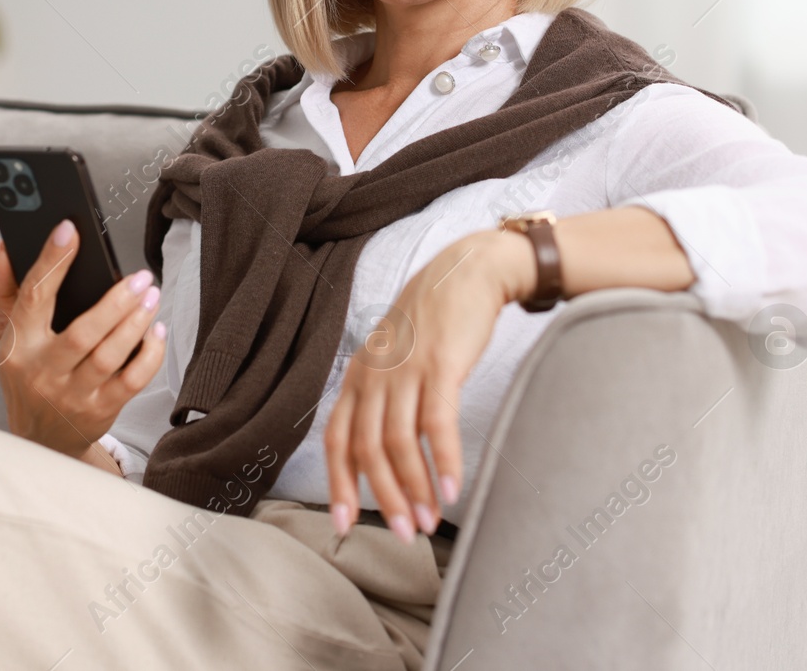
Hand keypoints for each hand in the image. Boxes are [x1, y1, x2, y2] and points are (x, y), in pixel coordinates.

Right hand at [0, 219, 167, 458]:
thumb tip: (5, 247)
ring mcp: (73, 394)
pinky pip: (132, 381)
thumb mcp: (5, 335)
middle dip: (115, 301)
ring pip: (110, 356)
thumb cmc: (26, 375)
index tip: (70, 229)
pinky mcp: (101, 410)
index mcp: (18, 345)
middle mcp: (43, 372)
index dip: (51, 261)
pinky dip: (150, 354)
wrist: (40, 439)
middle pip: (82, 333)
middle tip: (140, 275)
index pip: (32, 297)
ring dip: (136, 322)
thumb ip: (4, 290)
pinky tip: (157, 331)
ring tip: (152, 295)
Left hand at [323, 229, 534, 541]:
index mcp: (358, 376)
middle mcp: (373, 374)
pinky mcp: (440, 365)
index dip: (338, 484)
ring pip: (398, 442)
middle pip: (366, 449)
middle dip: (383, 498)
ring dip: (413, 489)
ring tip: (428, 522)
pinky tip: (451, 490)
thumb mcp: (395, 357)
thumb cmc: (435, 322)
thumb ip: (383, 397)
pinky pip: (437, 423)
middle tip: (403, 535)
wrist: (469, 272)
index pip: (337, 439)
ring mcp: (405, 369)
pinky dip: (443, 461)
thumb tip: (385, 452)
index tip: (343, 525)